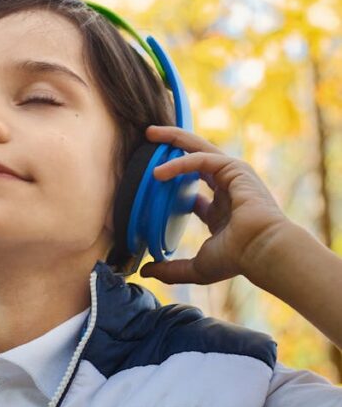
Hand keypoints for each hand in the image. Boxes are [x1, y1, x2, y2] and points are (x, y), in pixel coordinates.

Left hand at [138, 125, 288, 285]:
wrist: (262, 251)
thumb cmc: (237, 259)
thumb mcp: (197, 266)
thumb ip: (171, 269)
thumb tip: (146, 272)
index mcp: (220, 211)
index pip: (194, 190)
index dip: (172, 182)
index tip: (150, 179)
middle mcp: (227, 189)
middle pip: (195, 159)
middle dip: (172, 146)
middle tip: (148, 138)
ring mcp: (233, 176)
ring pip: (199, 148)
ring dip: (174, 139)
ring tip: (149, 135)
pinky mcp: (235, 169)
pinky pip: (202, 158)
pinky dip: (180, 162)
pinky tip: (159, 172)